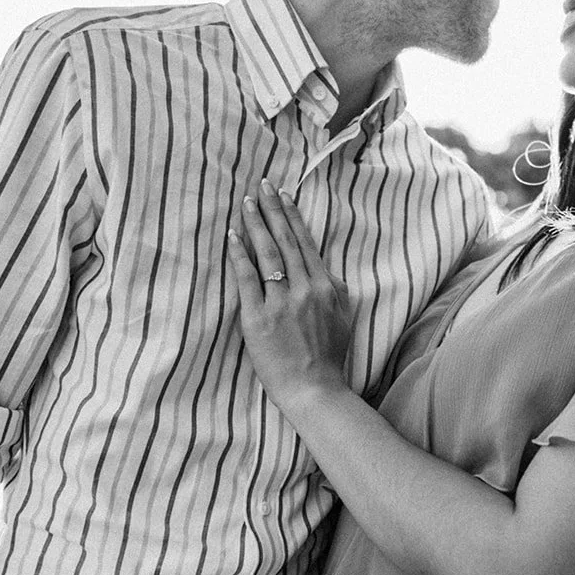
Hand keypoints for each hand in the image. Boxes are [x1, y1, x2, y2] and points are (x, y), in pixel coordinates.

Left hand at [229, 181, 352, 413]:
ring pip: (267, 253)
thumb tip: (323, 273)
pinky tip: (232, 236)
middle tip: (261, 184)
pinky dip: (239, 255)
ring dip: (255, 224)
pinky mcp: (259, 317)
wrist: (314, 389)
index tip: (283, 195)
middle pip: (285, 240)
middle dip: (272, 209)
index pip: (305, 244)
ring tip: (246, 202)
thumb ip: (333, 292)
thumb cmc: (328, 359)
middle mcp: (304, 289)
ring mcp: (281, 302)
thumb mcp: (342, 319)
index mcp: (325, 287)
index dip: (292, 216)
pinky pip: (247, 279)